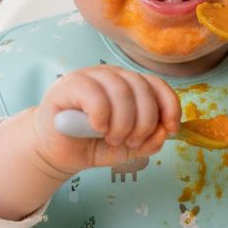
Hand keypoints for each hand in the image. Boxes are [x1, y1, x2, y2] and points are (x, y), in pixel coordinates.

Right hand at [31, 66, 181, 177]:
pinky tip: (98, 128)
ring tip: (112, 139)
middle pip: (141, 89)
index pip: (157, 85)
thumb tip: (165, 132)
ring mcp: (90, 77)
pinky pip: (94, 94)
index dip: (169, 105)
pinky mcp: (68, 86)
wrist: (57, 152)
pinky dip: (102, 115)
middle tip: (131, 142)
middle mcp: (112, 76)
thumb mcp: (128, 147)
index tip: (171, 128)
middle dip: (144, 122)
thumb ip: (149, 140)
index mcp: (129, 85)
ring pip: (121, 90)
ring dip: (123, 123)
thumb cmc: (91, 144)